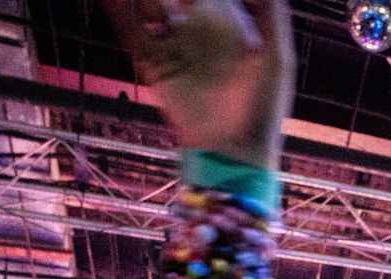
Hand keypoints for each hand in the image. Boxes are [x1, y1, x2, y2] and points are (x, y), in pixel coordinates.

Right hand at [119, 0, 294, 166]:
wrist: (233, 152)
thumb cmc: (262, 107)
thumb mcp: (276, 58)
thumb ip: (273, 13)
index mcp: (230, 28)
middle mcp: (201, 35)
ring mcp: (177, 50)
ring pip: (154, 8)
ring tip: (150, 0)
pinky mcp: (156, 68)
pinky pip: (135, 34)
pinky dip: (122, 14)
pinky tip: (114, 0)